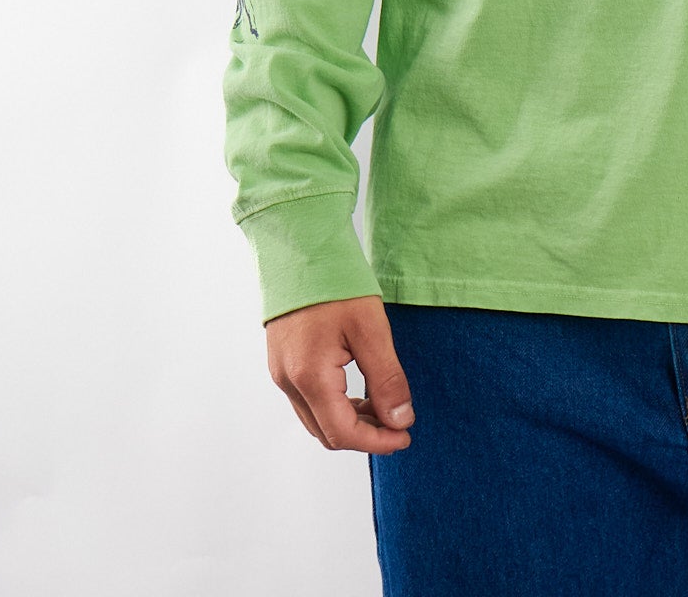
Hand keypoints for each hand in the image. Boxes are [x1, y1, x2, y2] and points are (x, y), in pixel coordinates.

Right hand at [265, 294, 415, 453]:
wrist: (299, 246)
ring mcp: (281, 372)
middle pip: (327, 432)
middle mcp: (288, 381)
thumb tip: (400, 421)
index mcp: (309, 376)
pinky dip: (336, 405)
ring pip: (316, 418)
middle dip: (366, 435)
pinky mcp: (283, 361)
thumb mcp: (371, 328)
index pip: (343, 433)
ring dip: (351, 422)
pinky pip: (309, 400)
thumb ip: (386, 379)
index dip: (377, 442)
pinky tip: (359, 392)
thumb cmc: (334, 281)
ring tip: (384, 407)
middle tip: (399, 423)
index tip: (405, 435)